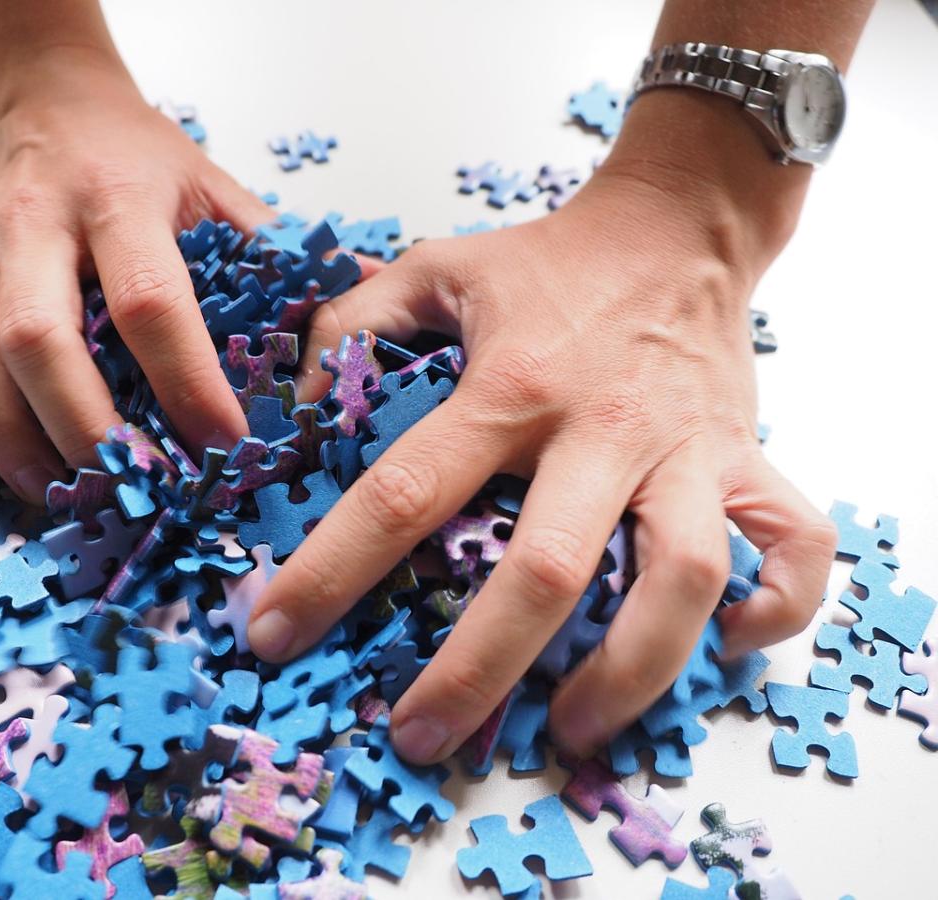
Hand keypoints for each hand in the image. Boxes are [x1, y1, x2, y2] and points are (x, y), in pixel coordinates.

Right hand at [0, 50, 271, 502]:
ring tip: (54, 492)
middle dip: (85, 430)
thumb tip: (356, 317)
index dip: (187, 383)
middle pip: (39, 340)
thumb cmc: (144, 162)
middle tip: (131, 488)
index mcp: (120, 199)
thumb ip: (277, 255)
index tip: (223, 446)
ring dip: (5, 438)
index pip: (152, 302)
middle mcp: (35, 223)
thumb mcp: (219, 191)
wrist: (54, 107)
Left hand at [248, 159, 836, 763]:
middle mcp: (599, 429)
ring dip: (631, 670)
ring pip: (681, 578)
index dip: (332, 571)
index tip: (276, 635)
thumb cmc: (550, 262)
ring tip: (573, 726)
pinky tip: (723, 644)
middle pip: (546, 571)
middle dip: (478, 670)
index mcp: (509, 387)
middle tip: (420, 737)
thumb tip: (294, 407)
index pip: (406, 492)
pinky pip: (793, 546)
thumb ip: (351, 327)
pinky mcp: (747, 457)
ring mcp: (684, 450)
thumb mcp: (432, 272)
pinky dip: (772, 608)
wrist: (676, 224)